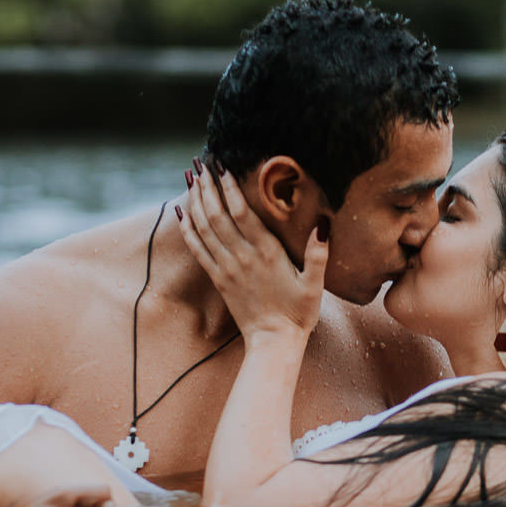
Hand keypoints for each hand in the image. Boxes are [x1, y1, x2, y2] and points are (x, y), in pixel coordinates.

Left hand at [177, 164, 327, 340]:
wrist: (273, 342)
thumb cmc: (299, 313)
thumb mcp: (315, 285)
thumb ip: (319, 254)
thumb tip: (323, 224)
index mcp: (267, 253)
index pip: (242, 213)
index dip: (229, 188)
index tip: (222, 166)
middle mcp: (242, 257)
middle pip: (217, 215)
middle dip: (207, 187)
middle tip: (201, 164)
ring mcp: (226, 268)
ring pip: (204, 228)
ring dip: (196, 201)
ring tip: (191, 178)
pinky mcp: (218, 279)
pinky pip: (197, 249)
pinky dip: (187, 229)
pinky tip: (182, 212)